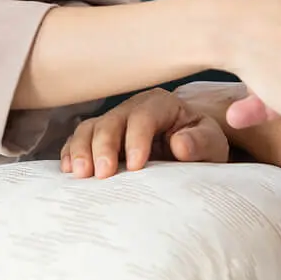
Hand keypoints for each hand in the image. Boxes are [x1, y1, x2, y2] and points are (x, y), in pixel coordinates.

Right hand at [59, 87, 228, 178]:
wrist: (189, 153)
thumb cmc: (200, 147)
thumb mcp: (211, 145)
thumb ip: (201, 143)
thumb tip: (180, 144)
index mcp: (162, 104)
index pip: (144, 116)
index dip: (137, 140)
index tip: (135, 168)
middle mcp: (133, 108)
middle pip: (111, 121)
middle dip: (104, 146)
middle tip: (102, 174)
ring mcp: (114, 122)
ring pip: (90, 128)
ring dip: (81, 150)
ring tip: (81, 174)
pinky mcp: (99, 139)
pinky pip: (78, 140)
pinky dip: (71, 153)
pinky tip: (69, 171)